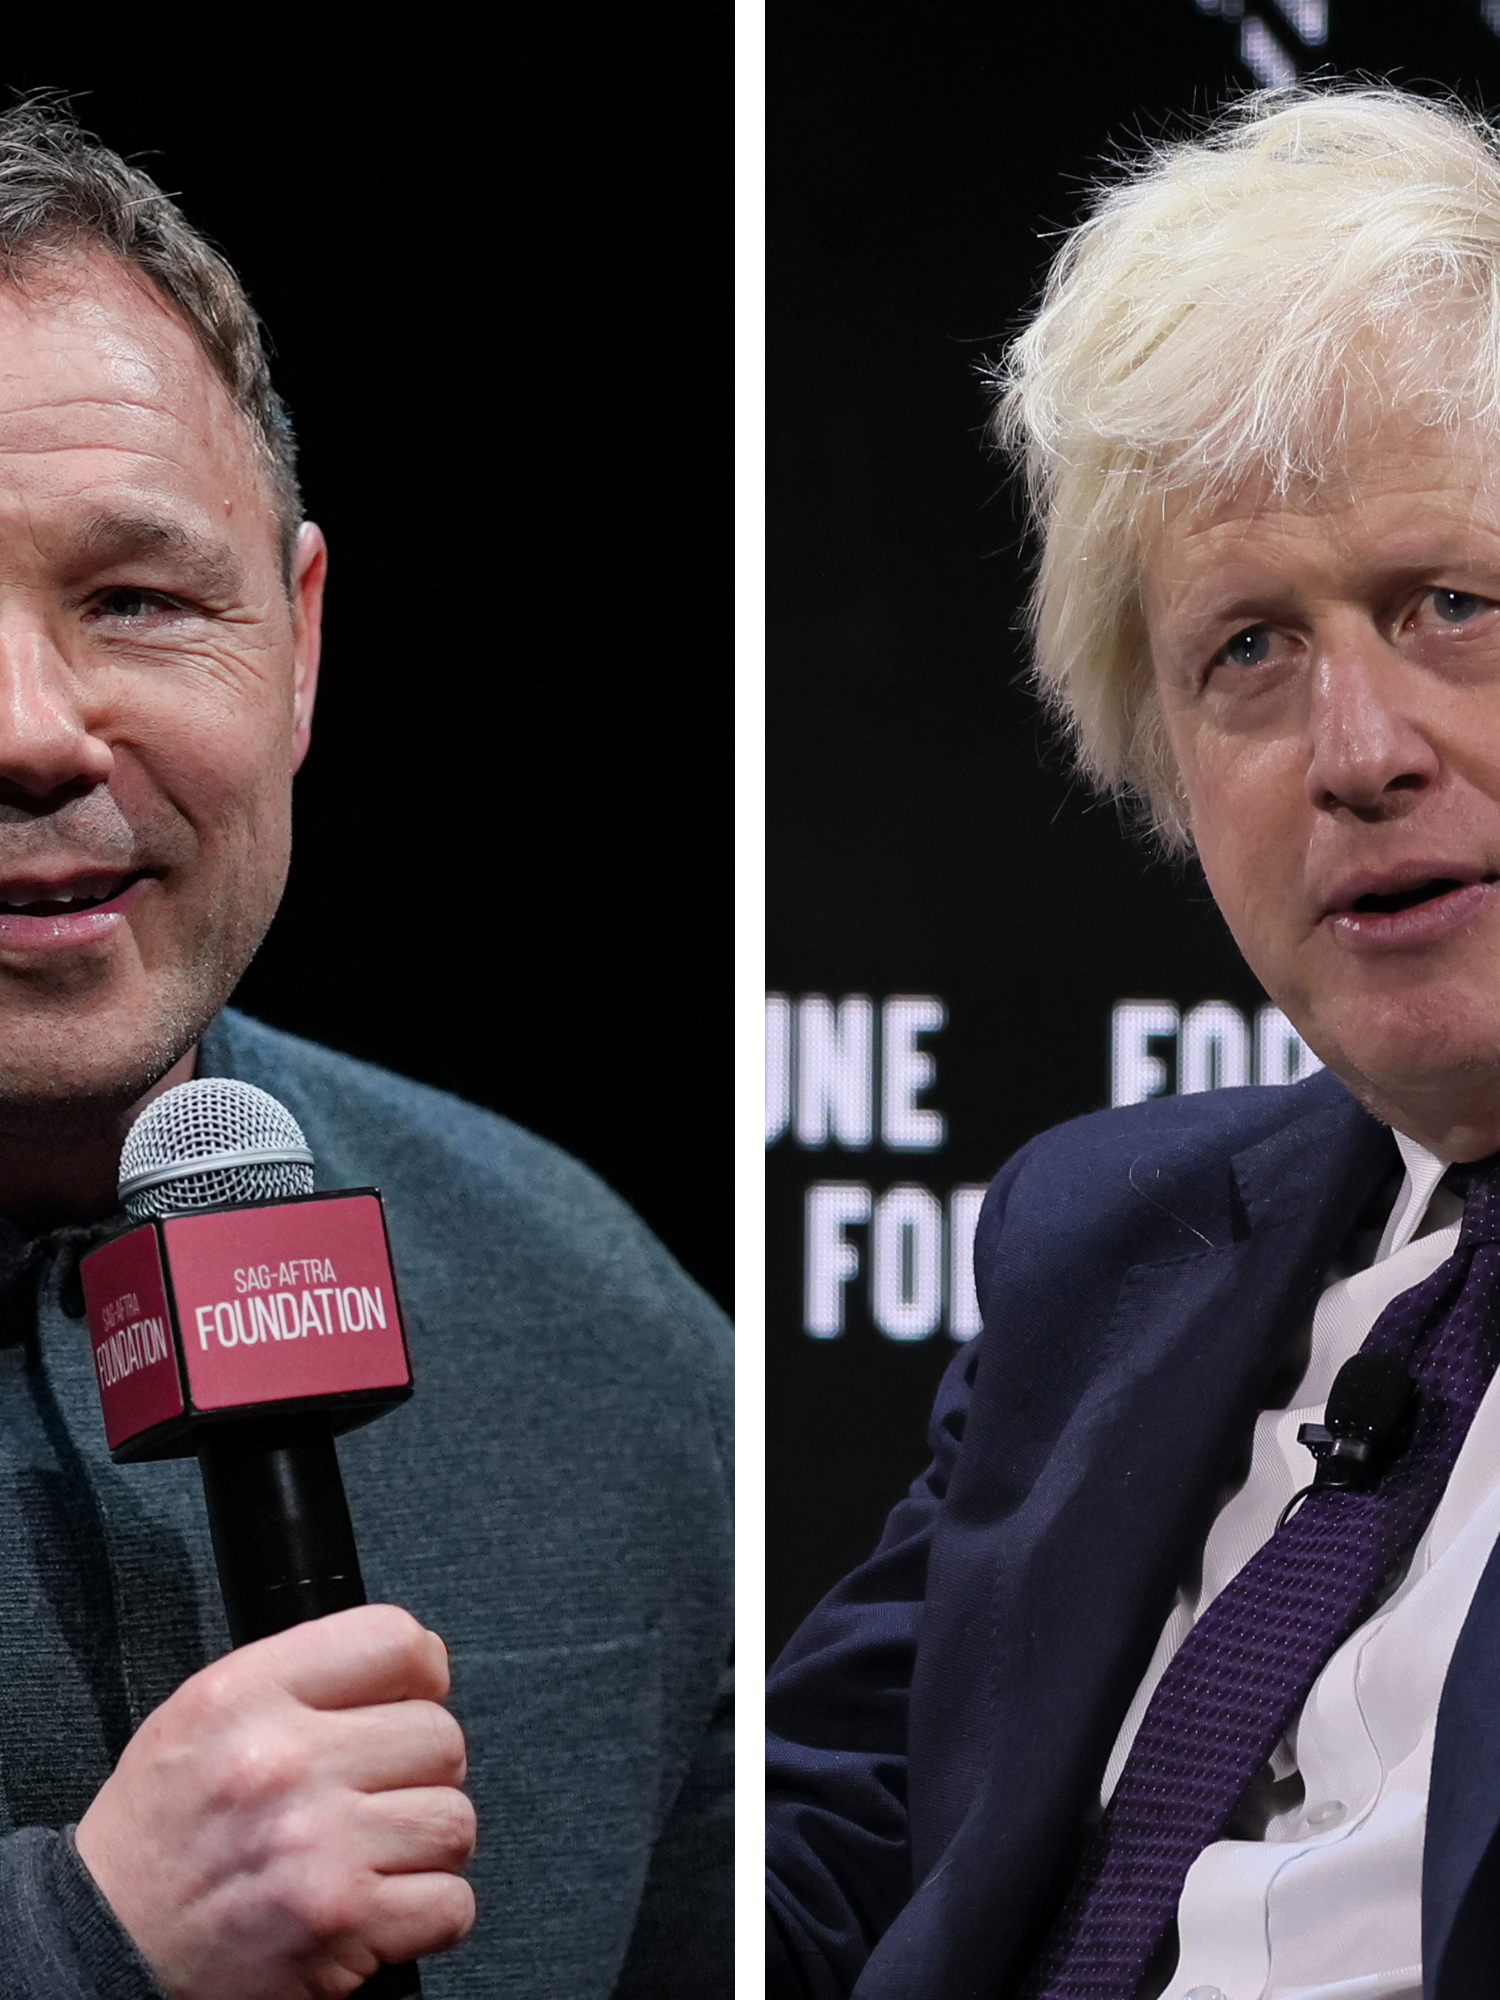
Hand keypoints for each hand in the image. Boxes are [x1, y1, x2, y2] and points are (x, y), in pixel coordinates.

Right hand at [75, 1604, 475, 1999]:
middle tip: (377, 1792)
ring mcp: (319, 1847)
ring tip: (375, 1850)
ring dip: (427, 1842)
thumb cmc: (165, 1826)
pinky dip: (429, 1910)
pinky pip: (451, 1903)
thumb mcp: (208, 1709)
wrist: (109, 1941)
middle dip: (421, 1768)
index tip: (410, 1698)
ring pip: (453, 1820)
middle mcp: (286, 1763)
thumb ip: (305, 1673)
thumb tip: (422, 1660)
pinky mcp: (341, 1924)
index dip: (421, 1672)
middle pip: (440, 1736)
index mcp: (249, 1695)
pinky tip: (383, 1902)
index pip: (394, 1642)